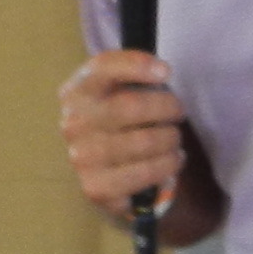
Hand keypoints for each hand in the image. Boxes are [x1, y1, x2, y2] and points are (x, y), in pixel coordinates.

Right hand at [58, 50, 186, 220]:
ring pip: (144, 142)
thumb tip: (161, 71)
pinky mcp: (96, 188)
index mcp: (77, 92)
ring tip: (174, 139)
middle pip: (132, 106)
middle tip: (178, 112)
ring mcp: (82, 158)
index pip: (103, 68)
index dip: (137, 65)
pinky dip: (168, 165)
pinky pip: (145, 174)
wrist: (103, 171)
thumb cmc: (120, 122)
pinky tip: (172, 160)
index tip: (166, 71)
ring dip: (172, 139)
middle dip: (168, 107)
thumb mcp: (118, 90)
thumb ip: (134, 74)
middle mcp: (74, 123)